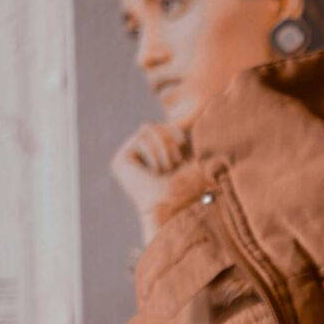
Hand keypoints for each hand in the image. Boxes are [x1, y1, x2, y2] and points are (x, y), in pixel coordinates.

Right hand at [111, 121, 194, 235]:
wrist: (174, 208)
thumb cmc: (190, 190)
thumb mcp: (197, 158)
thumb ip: (193, 138)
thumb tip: (202, 115)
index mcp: (160, 156)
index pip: (167, 127)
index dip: (178, 133)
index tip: (185, 151)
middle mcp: (143, 157)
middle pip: (158, 125)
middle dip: (171, 143)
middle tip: (174, 166)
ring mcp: (130, 158)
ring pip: (150, 127)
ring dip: (164, 150)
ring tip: (165, 170)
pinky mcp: (121, 160)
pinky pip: (142, 136)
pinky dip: (154, 152)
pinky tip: (154, 172)